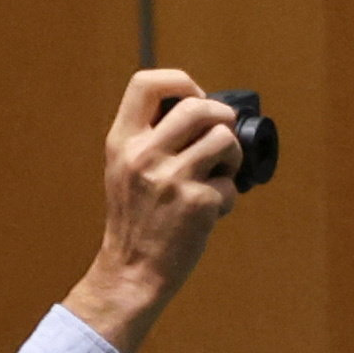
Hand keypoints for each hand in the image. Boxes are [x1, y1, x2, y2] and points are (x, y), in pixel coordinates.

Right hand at [61, 69, 250, 352]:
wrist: (132, 270)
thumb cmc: (136, 219)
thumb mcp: (125, 169)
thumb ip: (151, 138)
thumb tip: (203, 110)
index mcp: (122, 141)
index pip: (146, 83)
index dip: (181, 82)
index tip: (195, 99)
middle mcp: (143, 154)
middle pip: (198, 107)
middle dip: (223, 118)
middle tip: (223, 137)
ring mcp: (171, 178)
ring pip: (224, 139)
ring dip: (231, 158)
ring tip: (218, 176)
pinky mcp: (197, 202)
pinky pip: (231, 185)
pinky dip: (228, 197)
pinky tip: (210, 212)